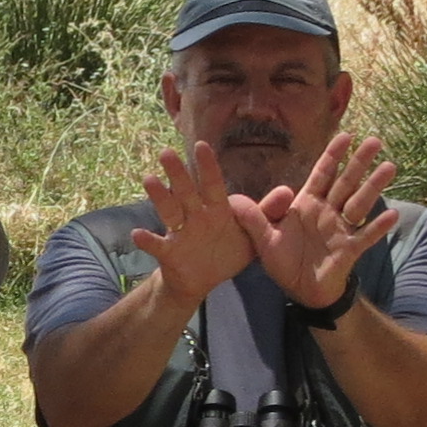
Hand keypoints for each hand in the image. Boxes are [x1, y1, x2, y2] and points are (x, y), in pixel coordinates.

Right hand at [128, 142, 250, 308]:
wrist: (202, 281)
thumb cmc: (226, 251)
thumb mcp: (250, 235)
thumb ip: (266, 213)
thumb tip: (288, 190)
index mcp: (216, 210)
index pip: (212, 185)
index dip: (207, 167)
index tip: (201, 145)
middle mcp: (195, 216)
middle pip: (186, 192)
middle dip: (177, 173)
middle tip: (166, 153)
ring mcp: (180, 233)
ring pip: (168, 211)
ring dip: (159, 196)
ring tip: (149, 180)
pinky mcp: (169, 253)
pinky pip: (158, 245)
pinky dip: (147, 240)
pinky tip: (137, 234)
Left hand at [233, 129, 396, 310]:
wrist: (300, 291)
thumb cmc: (284, 262)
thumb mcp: (263, 240)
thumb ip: (253, 220)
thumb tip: (232, 199)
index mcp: (308, 204)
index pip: (323, 174)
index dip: (333, 155)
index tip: (346, 135)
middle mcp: (328, 212)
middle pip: (346, 182)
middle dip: (360, 162)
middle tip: (376, 141)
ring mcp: (341, 230)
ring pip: (360, 203)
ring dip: (374, 186)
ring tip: (390, 167)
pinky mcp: (349, 250)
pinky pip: (366, 236)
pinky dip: (378, 227)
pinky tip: (393, 214)